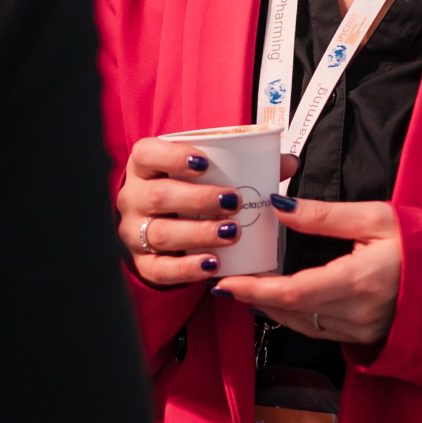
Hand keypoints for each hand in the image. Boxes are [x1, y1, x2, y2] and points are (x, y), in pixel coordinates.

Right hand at [112, 139, 292, 287]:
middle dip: (198, 199)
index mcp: (145, 166)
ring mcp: (134, 232)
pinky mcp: (143, 263)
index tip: (205, 163)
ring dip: (198, 233)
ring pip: (160, 233)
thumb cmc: (189, 190)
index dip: (172, 156)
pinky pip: (161, 269)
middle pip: (158, 196)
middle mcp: (133, 197)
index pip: (147, 154)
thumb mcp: (207, 173)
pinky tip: (213, 264)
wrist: (164, 225)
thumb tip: (288, 162)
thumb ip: (247, 164)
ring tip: (230, 233)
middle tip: (233, 201)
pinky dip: (187, 268)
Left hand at [211, 196, 400, 345]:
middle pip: (289, 311)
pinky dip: (291, 315)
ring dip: (269, 308)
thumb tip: (279, 207)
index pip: (293, 293)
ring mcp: (359, 329)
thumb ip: (325, 216)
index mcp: (358, 282)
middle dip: (253, 297)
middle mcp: (356, 313)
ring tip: (244, 286)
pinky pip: (316, 329)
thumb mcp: (376, 218)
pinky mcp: (361, 335)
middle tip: (225, 278)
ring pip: (300, 324)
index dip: (255, 290)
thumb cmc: (419, 244)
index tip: (226, 281)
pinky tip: (276, 301)